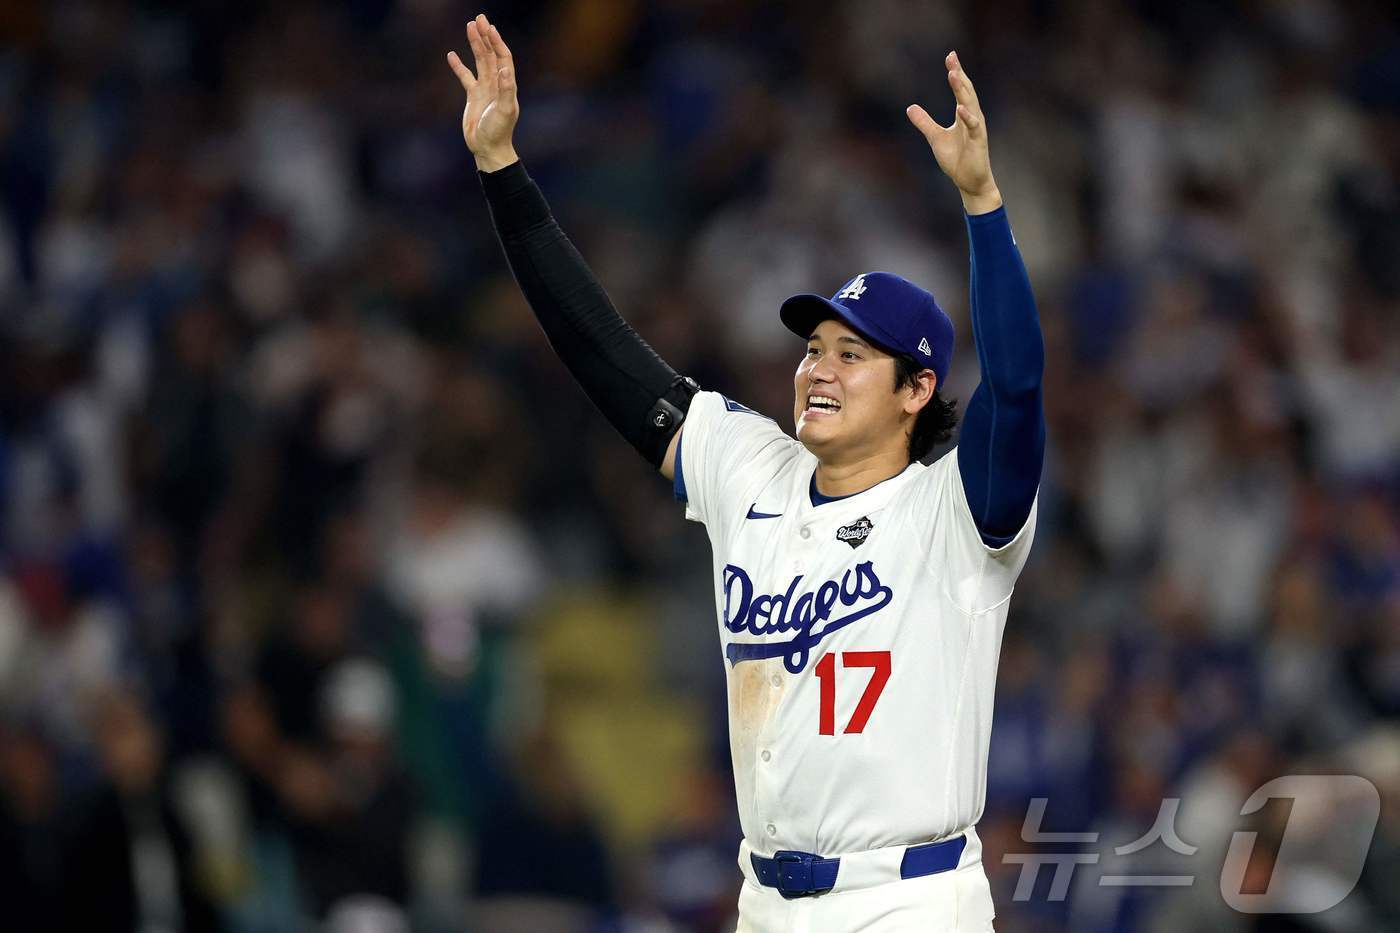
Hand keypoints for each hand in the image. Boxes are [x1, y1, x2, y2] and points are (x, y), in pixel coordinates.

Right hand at [447, 13, 519, 171]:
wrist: (487, 148)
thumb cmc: (498, 131)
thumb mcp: (505, 111)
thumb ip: (506, 90)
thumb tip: (503, 69)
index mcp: (506, 85)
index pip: (502, 57)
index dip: (497, 42)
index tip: (489, 27)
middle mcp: (496, 84)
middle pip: (491, 54)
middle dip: (485, 36)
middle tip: (479, 18)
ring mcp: (484, 89)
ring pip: (479, 61)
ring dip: (475, 44)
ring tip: (469, 27)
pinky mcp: (473, 96)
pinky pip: (465, 77)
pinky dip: (459, 66)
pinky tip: (451, 55)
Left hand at [906, 51, 1001, 213]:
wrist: (969, 181)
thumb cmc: (957, 159)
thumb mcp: (935, 138)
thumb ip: (924, 122)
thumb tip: (910, 108)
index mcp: (963, 115)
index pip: (959, 89)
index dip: (955, 73)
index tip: (950, 56)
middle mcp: (972, 117)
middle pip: (966, 91)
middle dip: (959, 74)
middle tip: (952, 57)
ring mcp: (976, 128)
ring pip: (970, 104)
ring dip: (962, 90)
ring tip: (954, 74)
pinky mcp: (978, 141)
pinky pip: (973, 127)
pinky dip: (968, 117)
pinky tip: (961, 108)